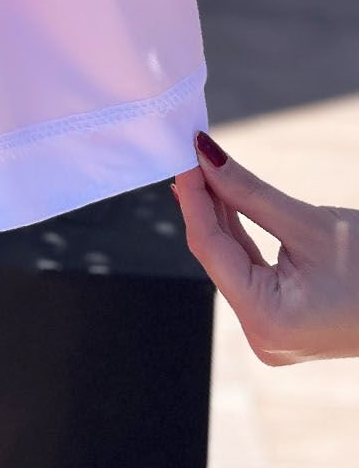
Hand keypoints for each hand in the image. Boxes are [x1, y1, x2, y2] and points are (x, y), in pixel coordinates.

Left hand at [173, 131, 358, 363]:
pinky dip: (239, 235)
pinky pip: (249, 271)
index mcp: (265, 321)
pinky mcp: (282, 320)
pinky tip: (224, 199)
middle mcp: (262, 336)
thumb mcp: (307, 223)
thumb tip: (205, 155)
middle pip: (218, 256)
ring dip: (220, 215)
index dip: (194, 197)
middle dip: (205, 203)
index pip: (210, 248)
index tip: (184, 156)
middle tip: (192, 155)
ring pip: (231, 261)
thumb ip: (247, 191)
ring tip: (203, 169)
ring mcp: (272, 332)